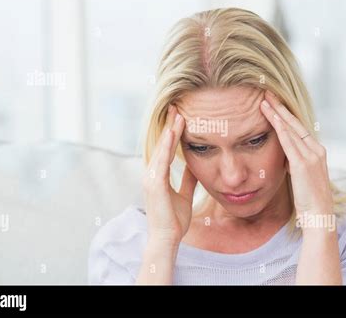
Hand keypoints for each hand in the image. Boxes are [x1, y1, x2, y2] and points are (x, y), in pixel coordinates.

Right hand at [143, 104, 197, 244]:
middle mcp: (151, 173)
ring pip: (161, 149)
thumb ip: (187, 180)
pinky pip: (161, 160)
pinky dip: (167, 146)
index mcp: (158, 176)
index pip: (166, 149)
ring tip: (177, 113)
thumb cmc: (174, 219)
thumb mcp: (184, 194)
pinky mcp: (154, 184)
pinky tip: (173, 133)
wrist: (168, 238)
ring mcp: (151, 178)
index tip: (180, 117)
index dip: (173, 133)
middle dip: (169, 126)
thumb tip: (195, 166)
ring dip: (169, 131)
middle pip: (161, 144)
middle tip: (177, 106)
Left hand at [260, 90, 333, 218]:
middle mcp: (316, 150)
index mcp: (317, 151)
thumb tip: (285, 156)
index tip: (274, 103)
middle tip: (267, 93)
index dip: (285, 114)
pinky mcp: (303, 164)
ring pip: (291, 129)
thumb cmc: (309, 199)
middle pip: (295, 123)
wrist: (319, 216)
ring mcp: (311, 156)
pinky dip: (279, 128)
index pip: (299, 127)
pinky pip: (289, 142)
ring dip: (276, 113)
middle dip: (280, 107)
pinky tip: (270, 117)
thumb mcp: (302, 176)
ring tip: (264, 100)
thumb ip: (295, 163)